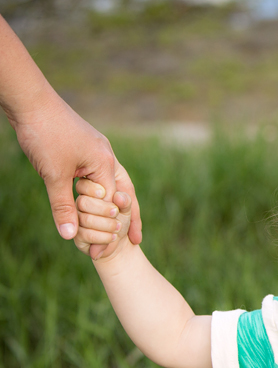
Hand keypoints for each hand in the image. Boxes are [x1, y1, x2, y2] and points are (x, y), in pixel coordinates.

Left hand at [11, 98, 142, 243]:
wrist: (31, 100)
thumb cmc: (44, 133)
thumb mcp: (54, 175)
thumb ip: (63, 206)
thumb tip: (69, 235)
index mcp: (106, 164)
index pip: (114, 203)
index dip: (112, 229)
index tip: (107, 249)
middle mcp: (107, 157)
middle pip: (126, 194)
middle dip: (131, 218)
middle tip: (137, 240)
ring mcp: (98, 151)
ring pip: (115, 184)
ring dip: (119, 205)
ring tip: (124, 223)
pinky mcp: (86, 147)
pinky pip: (100, 175)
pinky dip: (102, 191)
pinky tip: (100, 199)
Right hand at [73, 177, 133, 260]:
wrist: (123, 242)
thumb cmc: (122, 219)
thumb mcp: (127, 208)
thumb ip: (125, 201)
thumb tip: (118, 197)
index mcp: (88, 193)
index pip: (82, 186)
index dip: (93, 189)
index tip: (105, 194)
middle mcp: (78, 206)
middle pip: (82, 202)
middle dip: (103, 209)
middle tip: (116, 212)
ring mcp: (75, 221)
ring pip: (85, 219)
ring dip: (106, 224)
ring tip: (118, 227)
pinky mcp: (77, 236)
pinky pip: (84, 235)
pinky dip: (102, 237)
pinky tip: (112, 237)